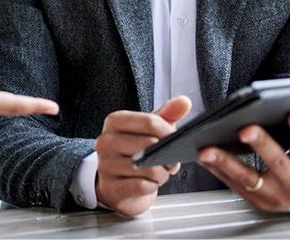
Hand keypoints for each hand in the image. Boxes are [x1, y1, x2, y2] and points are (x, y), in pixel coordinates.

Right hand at [95, 96, 190, 216]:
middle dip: (168, 156)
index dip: (169, 133)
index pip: (149, 122)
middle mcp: (106, 141)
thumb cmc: (135, 151)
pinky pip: (142, 186)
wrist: (118, 182)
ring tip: (159, 171)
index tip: (175, 140)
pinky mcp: (111, 187)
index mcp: (115, 121)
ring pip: (148, 168)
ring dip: (161, 173)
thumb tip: (184, 102)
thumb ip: (168, 114)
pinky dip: (152, 186)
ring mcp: (106, 165)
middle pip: (150, 145)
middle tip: (170, 160)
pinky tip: (149, 183)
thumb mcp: (150, 130)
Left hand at [197, 103, 289, 211]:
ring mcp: (275, 194)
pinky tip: (203, 153)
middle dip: (262, 145)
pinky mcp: (255, 199)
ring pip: (250, 178)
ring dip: (228, 163)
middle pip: (278, 163)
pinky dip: (218, 169)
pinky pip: (234, 184)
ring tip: (209, 147)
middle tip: (245, 127)